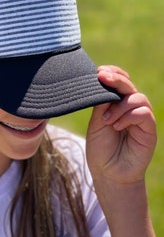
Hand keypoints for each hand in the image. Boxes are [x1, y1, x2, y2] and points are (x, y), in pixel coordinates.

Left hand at [86, 65, 156, 183]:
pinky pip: (143, 113)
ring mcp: (141, 119)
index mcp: (116, 105)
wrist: (108, 173)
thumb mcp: (96, 123)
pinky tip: (116, 126)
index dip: (112, 74)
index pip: (119, 82)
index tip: (98, 71)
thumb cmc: (100, 148)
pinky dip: (128, 116)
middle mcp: (130, 109)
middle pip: (128, 86)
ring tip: (106, 121)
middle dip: (115, 79)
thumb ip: (101, 104)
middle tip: (101, 76)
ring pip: (137, 98)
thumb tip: (102, 83)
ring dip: (119, 106)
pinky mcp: (149, 130)